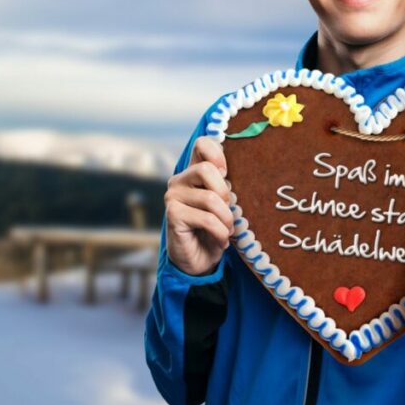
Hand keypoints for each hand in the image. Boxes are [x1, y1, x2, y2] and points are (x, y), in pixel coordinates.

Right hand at [164, 136, 234, 276]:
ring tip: (227, 230)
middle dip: (225, 193)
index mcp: (194, 173)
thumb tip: (232, 181)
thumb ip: (226, 187)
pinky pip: (206, 218)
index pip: (201, 144)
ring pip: (211, 198)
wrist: (200, 260)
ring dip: (226, 219)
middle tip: (230, 211)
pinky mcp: (172, 214)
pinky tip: (220, 240)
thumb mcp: (225, 205)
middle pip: (207, 169)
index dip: (217, 153)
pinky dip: (220, 232)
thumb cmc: (215, 229)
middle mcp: (179, 181)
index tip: (227, 173)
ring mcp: (173, 196)